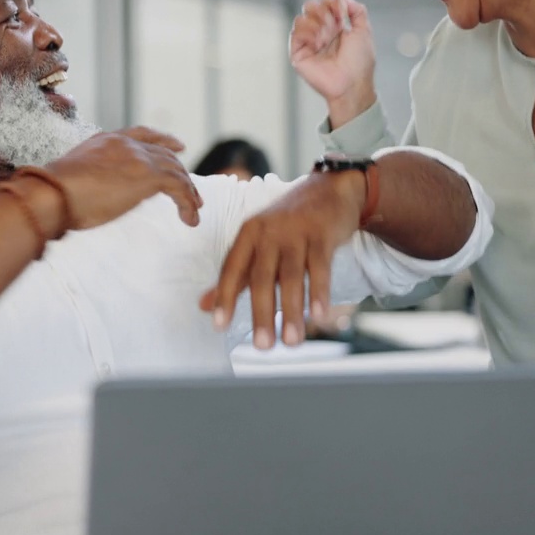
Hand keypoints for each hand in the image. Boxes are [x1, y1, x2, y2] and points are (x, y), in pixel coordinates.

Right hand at [45, 127, 202, 230]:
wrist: (53, 193)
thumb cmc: (54, 193)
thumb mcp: (76, 175)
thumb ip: (93, 176)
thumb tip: (97, 192)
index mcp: (108, 140)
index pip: (143, 135)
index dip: (163, 140)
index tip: (179, 146)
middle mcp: (126, 145)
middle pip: (165, 155)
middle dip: (182, 173)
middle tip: (192, 192)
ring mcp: (139, 158)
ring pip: (176, 171)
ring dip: (188, 192)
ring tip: (195, 211)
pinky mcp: (149, 176)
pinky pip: (179, 188)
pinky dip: (188, 203)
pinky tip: (189, 218)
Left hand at [199, 171, 365, 349]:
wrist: (329, 189)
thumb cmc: (290, 223)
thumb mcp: (259, 243)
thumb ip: (236, 275)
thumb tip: (205, 306)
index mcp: (249, 234)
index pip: (232, 269)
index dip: (225, 297)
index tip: (220, 326)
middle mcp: (269, 232)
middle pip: (261, 278)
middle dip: (261, 314)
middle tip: (262, 346)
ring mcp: (296, 232)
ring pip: (291, 277)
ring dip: (291, 311)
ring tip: (291, 341)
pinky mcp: (322, 234)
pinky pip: (320, 268)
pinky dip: (319, 292)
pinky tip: (320, 315)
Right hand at [290, 0, 377, 124]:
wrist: (351, 82)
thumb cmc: (360, 62)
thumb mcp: (364, 30)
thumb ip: (356, 10)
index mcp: (336, 27)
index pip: (326, 3)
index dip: (332, 2)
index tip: (340, 10)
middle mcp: (321, 33)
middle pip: (311, 6)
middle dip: (323, 10)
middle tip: (333, 24)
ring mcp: (309, 42)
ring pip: (302, 17)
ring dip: (317, 23)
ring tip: (327, 37)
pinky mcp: (298, 52)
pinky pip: (295, 32)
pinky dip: (308, 32)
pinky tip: (318, 42)